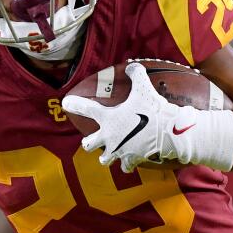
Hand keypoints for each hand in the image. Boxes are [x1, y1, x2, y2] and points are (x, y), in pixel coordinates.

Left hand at [62, 62, 189, 171]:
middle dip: (89, 143)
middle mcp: (109, 137)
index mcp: (108, 118)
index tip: (65, 103)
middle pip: (89, 144)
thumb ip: (136, 74)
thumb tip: (131, 65)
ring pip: (104, 160)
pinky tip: (130, 162)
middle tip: (90, 140)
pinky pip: (125, 166)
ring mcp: (119, 150)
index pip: (86, 109)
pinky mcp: (131, 160)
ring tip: (108, 155)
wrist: (167, 132)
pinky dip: (127, 164)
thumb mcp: (144, 88)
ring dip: (106, 157)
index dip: (75, 104)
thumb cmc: (152, 110)